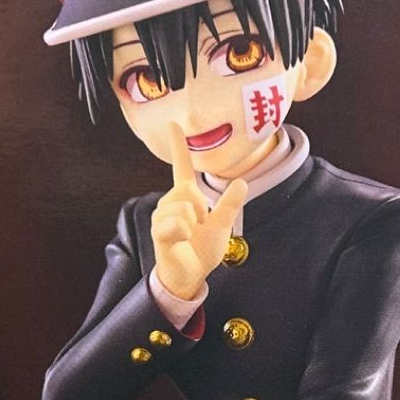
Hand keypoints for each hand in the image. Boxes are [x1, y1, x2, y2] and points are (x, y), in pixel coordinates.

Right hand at [151, 123, 248, 300]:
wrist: (190, 275)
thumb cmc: (201, 251)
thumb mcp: (222, 225)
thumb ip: (231, 204)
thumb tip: (241, 182)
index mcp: (186, 198)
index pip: (182, 167)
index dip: (178, 146)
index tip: (172, 124)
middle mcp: (170, 202)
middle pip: (188, 189)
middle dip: (201, 208)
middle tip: (199, 226)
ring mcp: (162, 215)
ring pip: (184, 206)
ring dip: (194, 222)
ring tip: (189, 235)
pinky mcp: (158, 230)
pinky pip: (178, 221)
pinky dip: (185, 232)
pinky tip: (181, 241)